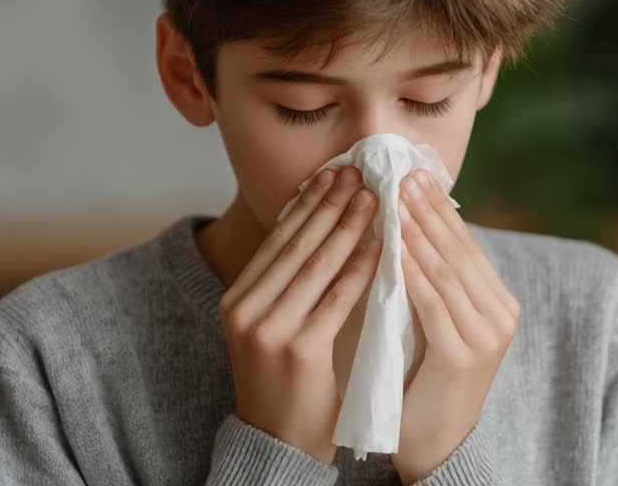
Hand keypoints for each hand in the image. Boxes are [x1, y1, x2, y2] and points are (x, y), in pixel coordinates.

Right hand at [217, 165, 380, 464]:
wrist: (279, 444)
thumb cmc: (286, 385)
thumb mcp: (273, 327)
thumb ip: (289, 286)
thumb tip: (321, 228)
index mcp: (237, 299)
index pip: (278, 240)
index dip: (307, 203)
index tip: (333, 174)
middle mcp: (246, 309)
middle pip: (296, 243)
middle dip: (330, 203)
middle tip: (359, 172)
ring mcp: (269, 328)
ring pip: (316, 263)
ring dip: (348, 223)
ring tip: (374, 196)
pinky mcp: (300, 348)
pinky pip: (338, 297)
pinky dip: (360, 266)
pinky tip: (381, 244)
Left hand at [391, 169, 519, 483]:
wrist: (435, 445)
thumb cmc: (424, 378)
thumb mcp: (435, 321)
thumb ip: (432, 281)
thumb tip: (409, 224)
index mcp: (497, 301)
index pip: (465, 244)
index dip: (439, 208)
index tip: (414, 175)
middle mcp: (500, 314)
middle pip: (459, 250)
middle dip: (428, 211)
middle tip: (401, 175)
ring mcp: (486, 336)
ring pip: (447, 273)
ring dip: (418, 234)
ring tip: (394, 202)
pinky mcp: (462, 358)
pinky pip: (435, 306)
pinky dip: (415, 275)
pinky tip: (396, 251)